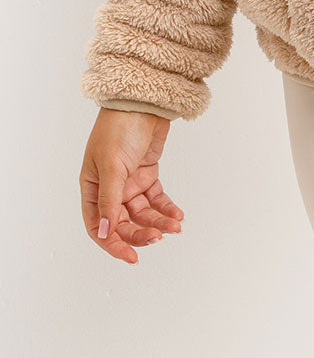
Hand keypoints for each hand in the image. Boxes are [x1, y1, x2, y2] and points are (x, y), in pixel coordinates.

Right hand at [80, 109, 184, 264]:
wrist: (144, 100)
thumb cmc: (119, 126)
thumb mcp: (111, 164)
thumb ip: (110, 200)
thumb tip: (105, 233)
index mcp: (92, 187)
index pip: (99, 226)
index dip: (113, 244)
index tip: (131, 257)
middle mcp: (109, 188)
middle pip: (124, 223)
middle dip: (141, 232)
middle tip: (158, 237)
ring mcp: (129, 182)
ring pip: (143, 213)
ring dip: (158, 222)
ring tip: (175, 226)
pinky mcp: (147, 174)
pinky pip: (156, 199)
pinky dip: (166, 209)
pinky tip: (177, 216)